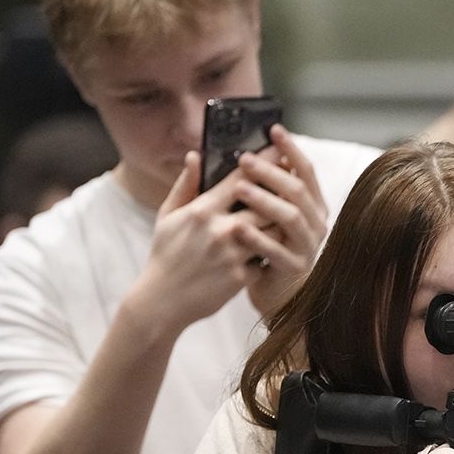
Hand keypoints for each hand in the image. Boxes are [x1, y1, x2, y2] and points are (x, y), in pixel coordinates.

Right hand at [131, 146, 288, 330]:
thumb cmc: (165, 254)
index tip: (280, 153)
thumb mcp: (168, 216)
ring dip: (279, 224)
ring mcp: (232, 255)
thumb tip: (195, 155)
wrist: (161, 300)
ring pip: (273, 231)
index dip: (264, 164)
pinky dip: (269, 254)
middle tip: (291, 188)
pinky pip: (266, 259)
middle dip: (280, 196)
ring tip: (284, 218)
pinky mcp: (240, 277)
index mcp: (202, 210)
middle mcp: (220, 230)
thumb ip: (185, 185)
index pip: (241, 179)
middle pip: (266, 204)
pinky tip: (271, 251)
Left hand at [233, 126, 331, 313]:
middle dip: (271, 172)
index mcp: (311, 205)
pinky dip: (257, 238)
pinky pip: (277, 250)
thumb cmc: (263, 247)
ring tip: (239, 187)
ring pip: (290, 217)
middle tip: (244, 158)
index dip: (290, 149)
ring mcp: (307, 246)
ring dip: (265, 200)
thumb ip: (258, 186)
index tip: (273, 129)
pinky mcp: (295, 268)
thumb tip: (239, 153)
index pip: (305, 170)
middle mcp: (316, 222)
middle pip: (297, 190)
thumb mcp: (263, 214)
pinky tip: (237, 227)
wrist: (274, 293)